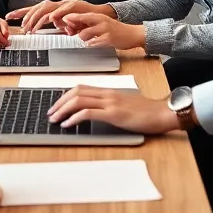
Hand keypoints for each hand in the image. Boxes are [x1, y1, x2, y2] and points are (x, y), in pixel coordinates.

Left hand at [8, 0, 107, 31]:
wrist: (101, 16)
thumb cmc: (85, 21)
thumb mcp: (69, 25)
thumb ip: (61, 25)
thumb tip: (54, 26)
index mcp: (56, 9)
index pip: (36, 9)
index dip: (22, 12)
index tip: (9, 16)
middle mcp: (59, 4)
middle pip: (39, 6)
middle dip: (26, 13)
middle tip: (19, 23)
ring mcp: (66, 4)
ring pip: (49, 8)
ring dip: (39, 17)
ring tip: (32, 27)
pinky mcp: (75, 5)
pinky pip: (63, 9)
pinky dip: (57, 14)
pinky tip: (51, 19)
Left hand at [48, 86, 178, 133]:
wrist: (162, 112)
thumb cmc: (146, 111)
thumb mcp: (124, 105)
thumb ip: (110, 105)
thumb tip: (94, 112)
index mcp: (109, 91)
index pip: (81, 88)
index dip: (65, 95)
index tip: (57, 105)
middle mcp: (107, 94)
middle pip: (76, 92)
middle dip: (60, 102)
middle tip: (50, 113)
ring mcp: (110, 103)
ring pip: (79, 100)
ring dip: (63, 109)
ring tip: (55, 119)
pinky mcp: (114, 114)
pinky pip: (88, 113)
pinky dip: (75, 118)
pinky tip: (69, 124)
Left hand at [60, 13, 145, 49]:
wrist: (132, 34)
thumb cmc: (115, 30)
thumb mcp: (102, 23)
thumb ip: (89, 24)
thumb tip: (74, 28)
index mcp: (97, 16)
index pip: (80, 15)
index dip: (69, 18)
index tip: (61, 20)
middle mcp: (100, 21)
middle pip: (80, 23)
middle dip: (73, 29)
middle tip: (72, 33)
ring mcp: (104, 29)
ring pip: (84, 35)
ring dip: (83, 39)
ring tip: (90, 39)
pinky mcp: (108, 39)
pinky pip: (93, 43)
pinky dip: (91, 44)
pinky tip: (96, 43)